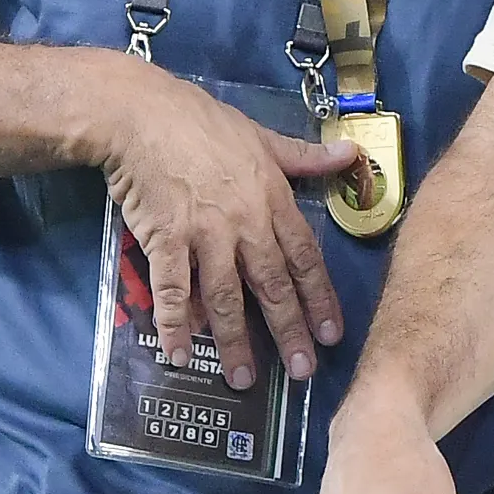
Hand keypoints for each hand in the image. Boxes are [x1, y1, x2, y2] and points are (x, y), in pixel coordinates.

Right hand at [97, 65, 357, 388]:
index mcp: (273, 199)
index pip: (305, 258)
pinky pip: (173, 290)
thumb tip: (351, 155)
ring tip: (243, 379)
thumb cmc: (202, 122)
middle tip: (301, 372)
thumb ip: (305, 157)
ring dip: (235, 342)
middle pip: (273, 286)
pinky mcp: (166, 239)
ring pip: (227, 298)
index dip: (320, 299)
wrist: (142, 114)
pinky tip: (177, 352)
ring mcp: (206, 234)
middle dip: (289, 333)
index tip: (332, 334)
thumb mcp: (262, 136)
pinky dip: (175, 323)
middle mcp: (245, 223)